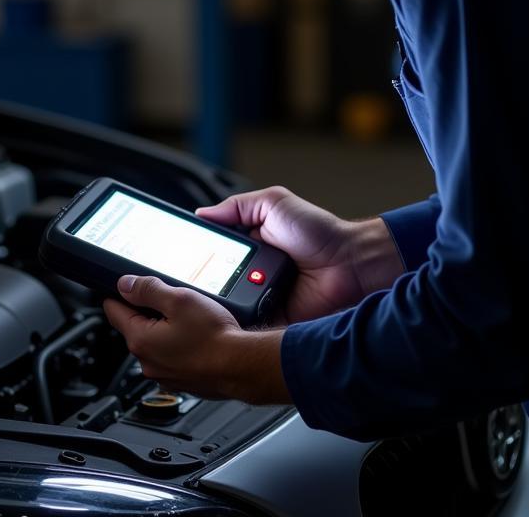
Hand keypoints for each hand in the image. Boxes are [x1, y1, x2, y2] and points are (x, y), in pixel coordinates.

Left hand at [103, 274, 285, 401]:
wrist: (243, 367)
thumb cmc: (214, 337)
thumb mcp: (179, 299)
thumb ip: (148, 289)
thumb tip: (125, 284)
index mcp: (140, 340)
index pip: (113, 310)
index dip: (120, 294)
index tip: (128, 286)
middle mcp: (148, 362)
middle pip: (134, 327)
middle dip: (147, 311)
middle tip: (171, 300)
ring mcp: (164, 375)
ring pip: (155, 343)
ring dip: (165, 329)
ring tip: (189, 319)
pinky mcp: (182, 381)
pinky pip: (172, 357)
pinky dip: (180, 346)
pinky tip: (198, 338)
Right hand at [196, 187, 403, 325]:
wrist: (351, 265)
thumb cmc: (320, 231)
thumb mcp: (274, 203)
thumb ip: (238, 206)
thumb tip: (202, 213)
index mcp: (250, 245)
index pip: (214, 250)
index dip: (195, 252)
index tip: (176, 254)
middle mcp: (253, 272)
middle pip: (214, 279)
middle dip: (200, 280)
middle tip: (183, 280)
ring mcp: (262, 297)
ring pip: (227, 303)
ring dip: (218, 300)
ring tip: (204, 297)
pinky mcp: (273, 320)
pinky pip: (248, 324)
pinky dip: (238, 322)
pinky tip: (226, 317)